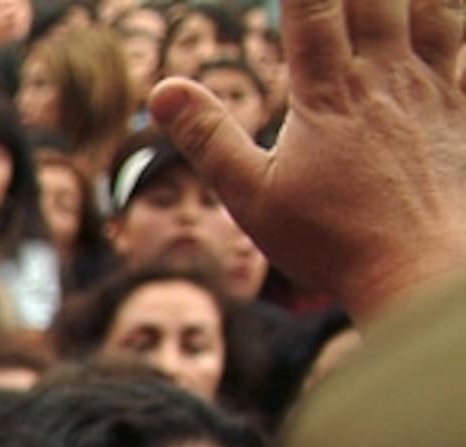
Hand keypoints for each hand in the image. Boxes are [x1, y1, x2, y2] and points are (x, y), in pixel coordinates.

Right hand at [147, 0, 465, 317]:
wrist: (423, 269)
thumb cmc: (333, 240)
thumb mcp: (252, 196)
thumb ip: (208, 138)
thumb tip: (163, 90)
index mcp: (329, 94)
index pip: (312, 9)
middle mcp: (386, 78)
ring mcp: (433, 89)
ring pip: (435, 8)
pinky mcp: (464, 109)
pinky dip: (458, 23)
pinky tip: (450, 14)